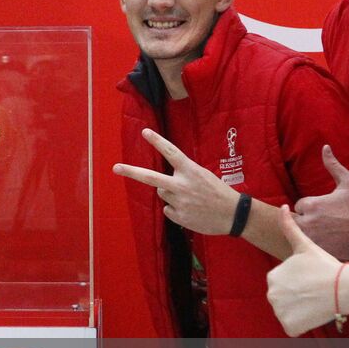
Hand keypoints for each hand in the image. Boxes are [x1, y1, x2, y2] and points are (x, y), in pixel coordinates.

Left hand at [113, 129, 237, 235]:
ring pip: (162, 194)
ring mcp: (179, 201)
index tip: (144, 131)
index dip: (157, 141)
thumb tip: (161, 185)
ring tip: (190, 199)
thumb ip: (183, 176)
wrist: (232, 214)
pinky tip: (191, 210)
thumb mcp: (203, 176)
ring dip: (171, 194)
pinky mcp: (178, 216)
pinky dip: (176, 210)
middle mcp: (182, 185)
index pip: (171, 152)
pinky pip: (168, 210)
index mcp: (190, 171)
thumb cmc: (218, 192)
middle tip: (116, 167)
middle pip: (151, 177)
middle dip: (131, 172)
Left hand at [266, 207, 342, 335]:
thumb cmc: (326, 265)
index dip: (300, 284)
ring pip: (289, 313)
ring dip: (301, 311)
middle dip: (298, 298)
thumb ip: (289, 227)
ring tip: (316, 301)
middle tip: (315, 292)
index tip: (312, 280)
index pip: (283, 284)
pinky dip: (303, 324)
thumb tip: (282, 207)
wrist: (344, 287)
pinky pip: (293, 327)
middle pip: (285, 299)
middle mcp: (271, 295)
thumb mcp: (304, 244)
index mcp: (272, 277)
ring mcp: (280, 312)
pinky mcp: (290, 327)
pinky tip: (314, 314)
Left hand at [294, 145, 348, 259]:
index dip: (309, 206)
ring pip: (301, 235)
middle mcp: (308, 222)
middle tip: (323, 220)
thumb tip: (325, 147)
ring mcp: (312, 239)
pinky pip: (310, 247)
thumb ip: (333, 165)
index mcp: (311, 204)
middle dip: (305, 219)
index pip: (299, 205)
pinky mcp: (319, 250)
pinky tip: (329, 240)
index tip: (323, 208)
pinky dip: (315, 244)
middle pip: (295, 221)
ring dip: (309, 232)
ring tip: (325, 230)